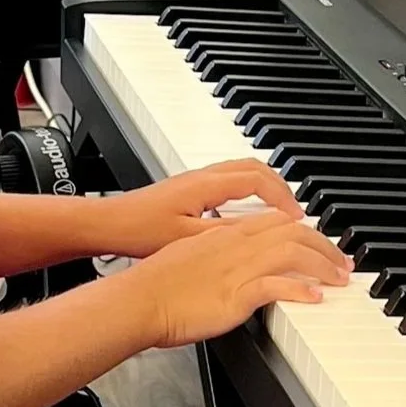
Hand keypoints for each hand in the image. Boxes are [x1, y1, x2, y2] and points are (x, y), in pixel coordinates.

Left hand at [86, 159, 303, 258]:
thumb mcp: (187, 238)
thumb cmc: (138, 229)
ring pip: (242, 171)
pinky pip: (229, 180)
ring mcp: (195, 180)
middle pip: (255, 168)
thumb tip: (257, 235)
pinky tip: (245, 215)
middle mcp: (203, 176)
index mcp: (207, 185)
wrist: (108, 224)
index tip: (297, 215)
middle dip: (281, 186)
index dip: (282, 198)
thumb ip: (224, 234)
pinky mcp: (188, 189)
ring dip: (265, 187)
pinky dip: (248, 192)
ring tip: (279, 210)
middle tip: (296, 210)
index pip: (258, 180)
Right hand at [115, 210, 350, 349]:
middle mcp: (235, 245)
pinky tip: (314, 297)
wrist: (138, 299)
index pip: (274, 221)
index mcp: (225, 234)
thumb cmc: (155, 285)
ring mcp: (237, 268)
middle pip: (292, 232)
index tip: (318, 242)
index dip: (303, 229)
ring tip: (339, 278)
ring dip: (322, 264)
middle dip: (324, 245)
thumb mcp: (190, 258)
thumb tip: (230, 267)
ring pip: (292, 252)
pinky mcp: (236, 293)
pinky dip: (300, 290)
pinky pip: (277, 286)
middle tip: (342, 261)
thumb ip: (215, 257)